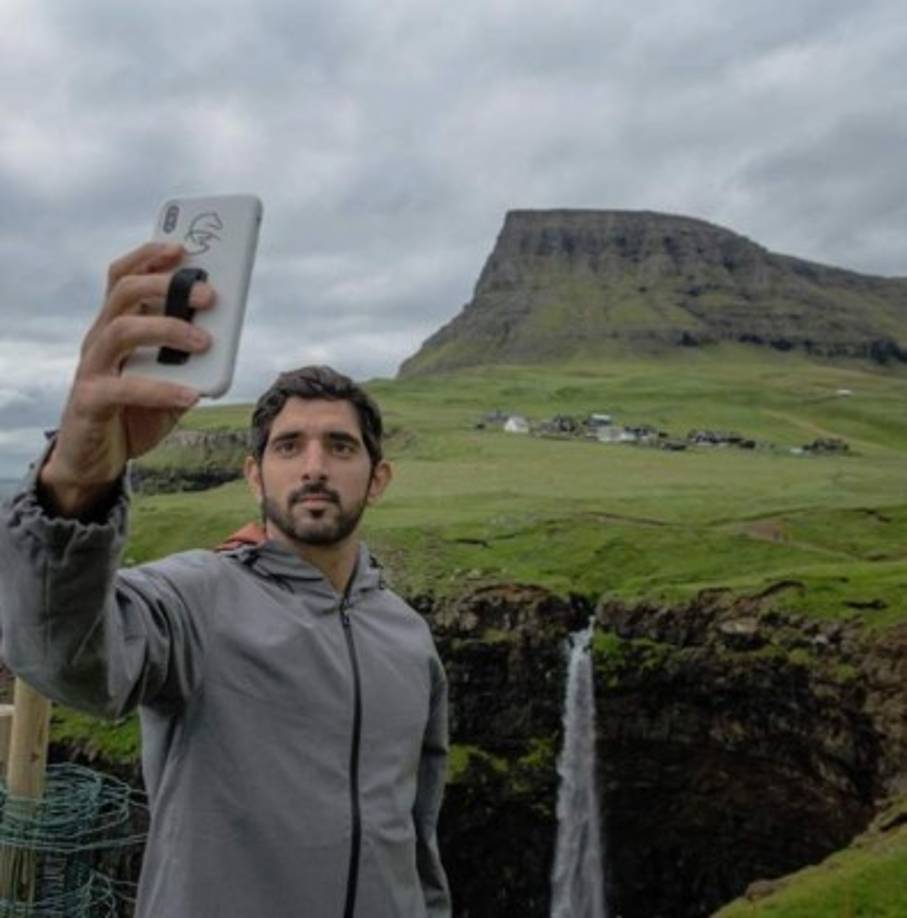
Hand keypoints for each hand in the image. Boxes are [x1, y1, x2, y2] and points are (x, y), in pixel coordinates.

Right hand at [40, 242, 214, 515]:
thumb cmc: (135, 412)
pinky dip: (161, 389)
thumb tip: (225, 337)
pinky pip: (123, 387)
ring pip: (121, 329)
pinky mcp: (89, 400)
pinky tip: (191, 395)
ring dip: (167, 329)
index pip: (123, 277)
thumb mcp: (171, 382)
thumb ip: (191, 361)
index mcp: (117, 326)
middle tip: (208, 295)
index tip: (183, 247)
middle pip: (124, 292)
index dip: (148, 257)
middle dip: (167, 286)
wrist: (97, 460)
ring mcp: (92, 367)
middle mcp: (100, 339)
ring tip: (205, 341)